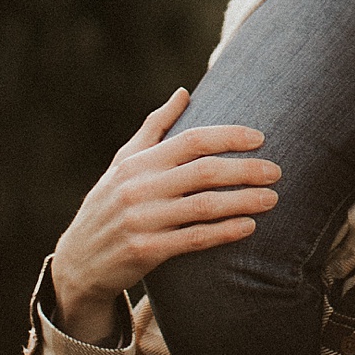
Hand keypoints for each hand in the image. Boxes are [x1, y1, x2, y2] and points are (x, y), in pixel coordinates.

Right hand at [47, 90, 279, 345]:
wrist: (78, 262)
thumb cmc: (109, 205)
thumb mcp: (124, 162)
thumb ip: (155, 127)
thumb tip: (184, 92)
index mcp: (138, 162)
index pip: (192, 140)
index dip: (229, 136)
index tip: (260, 138)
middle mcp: (139, 187)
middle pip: (204, 171)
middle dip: (245, 169)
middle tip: (277, 171)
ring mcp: (142, 219)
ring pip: (204, 206)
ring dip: (243, 201)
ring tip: (272, 199)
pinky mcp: (145, 250)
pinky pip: (194, 238)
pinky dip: (224, 231)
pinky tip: (248, 227)